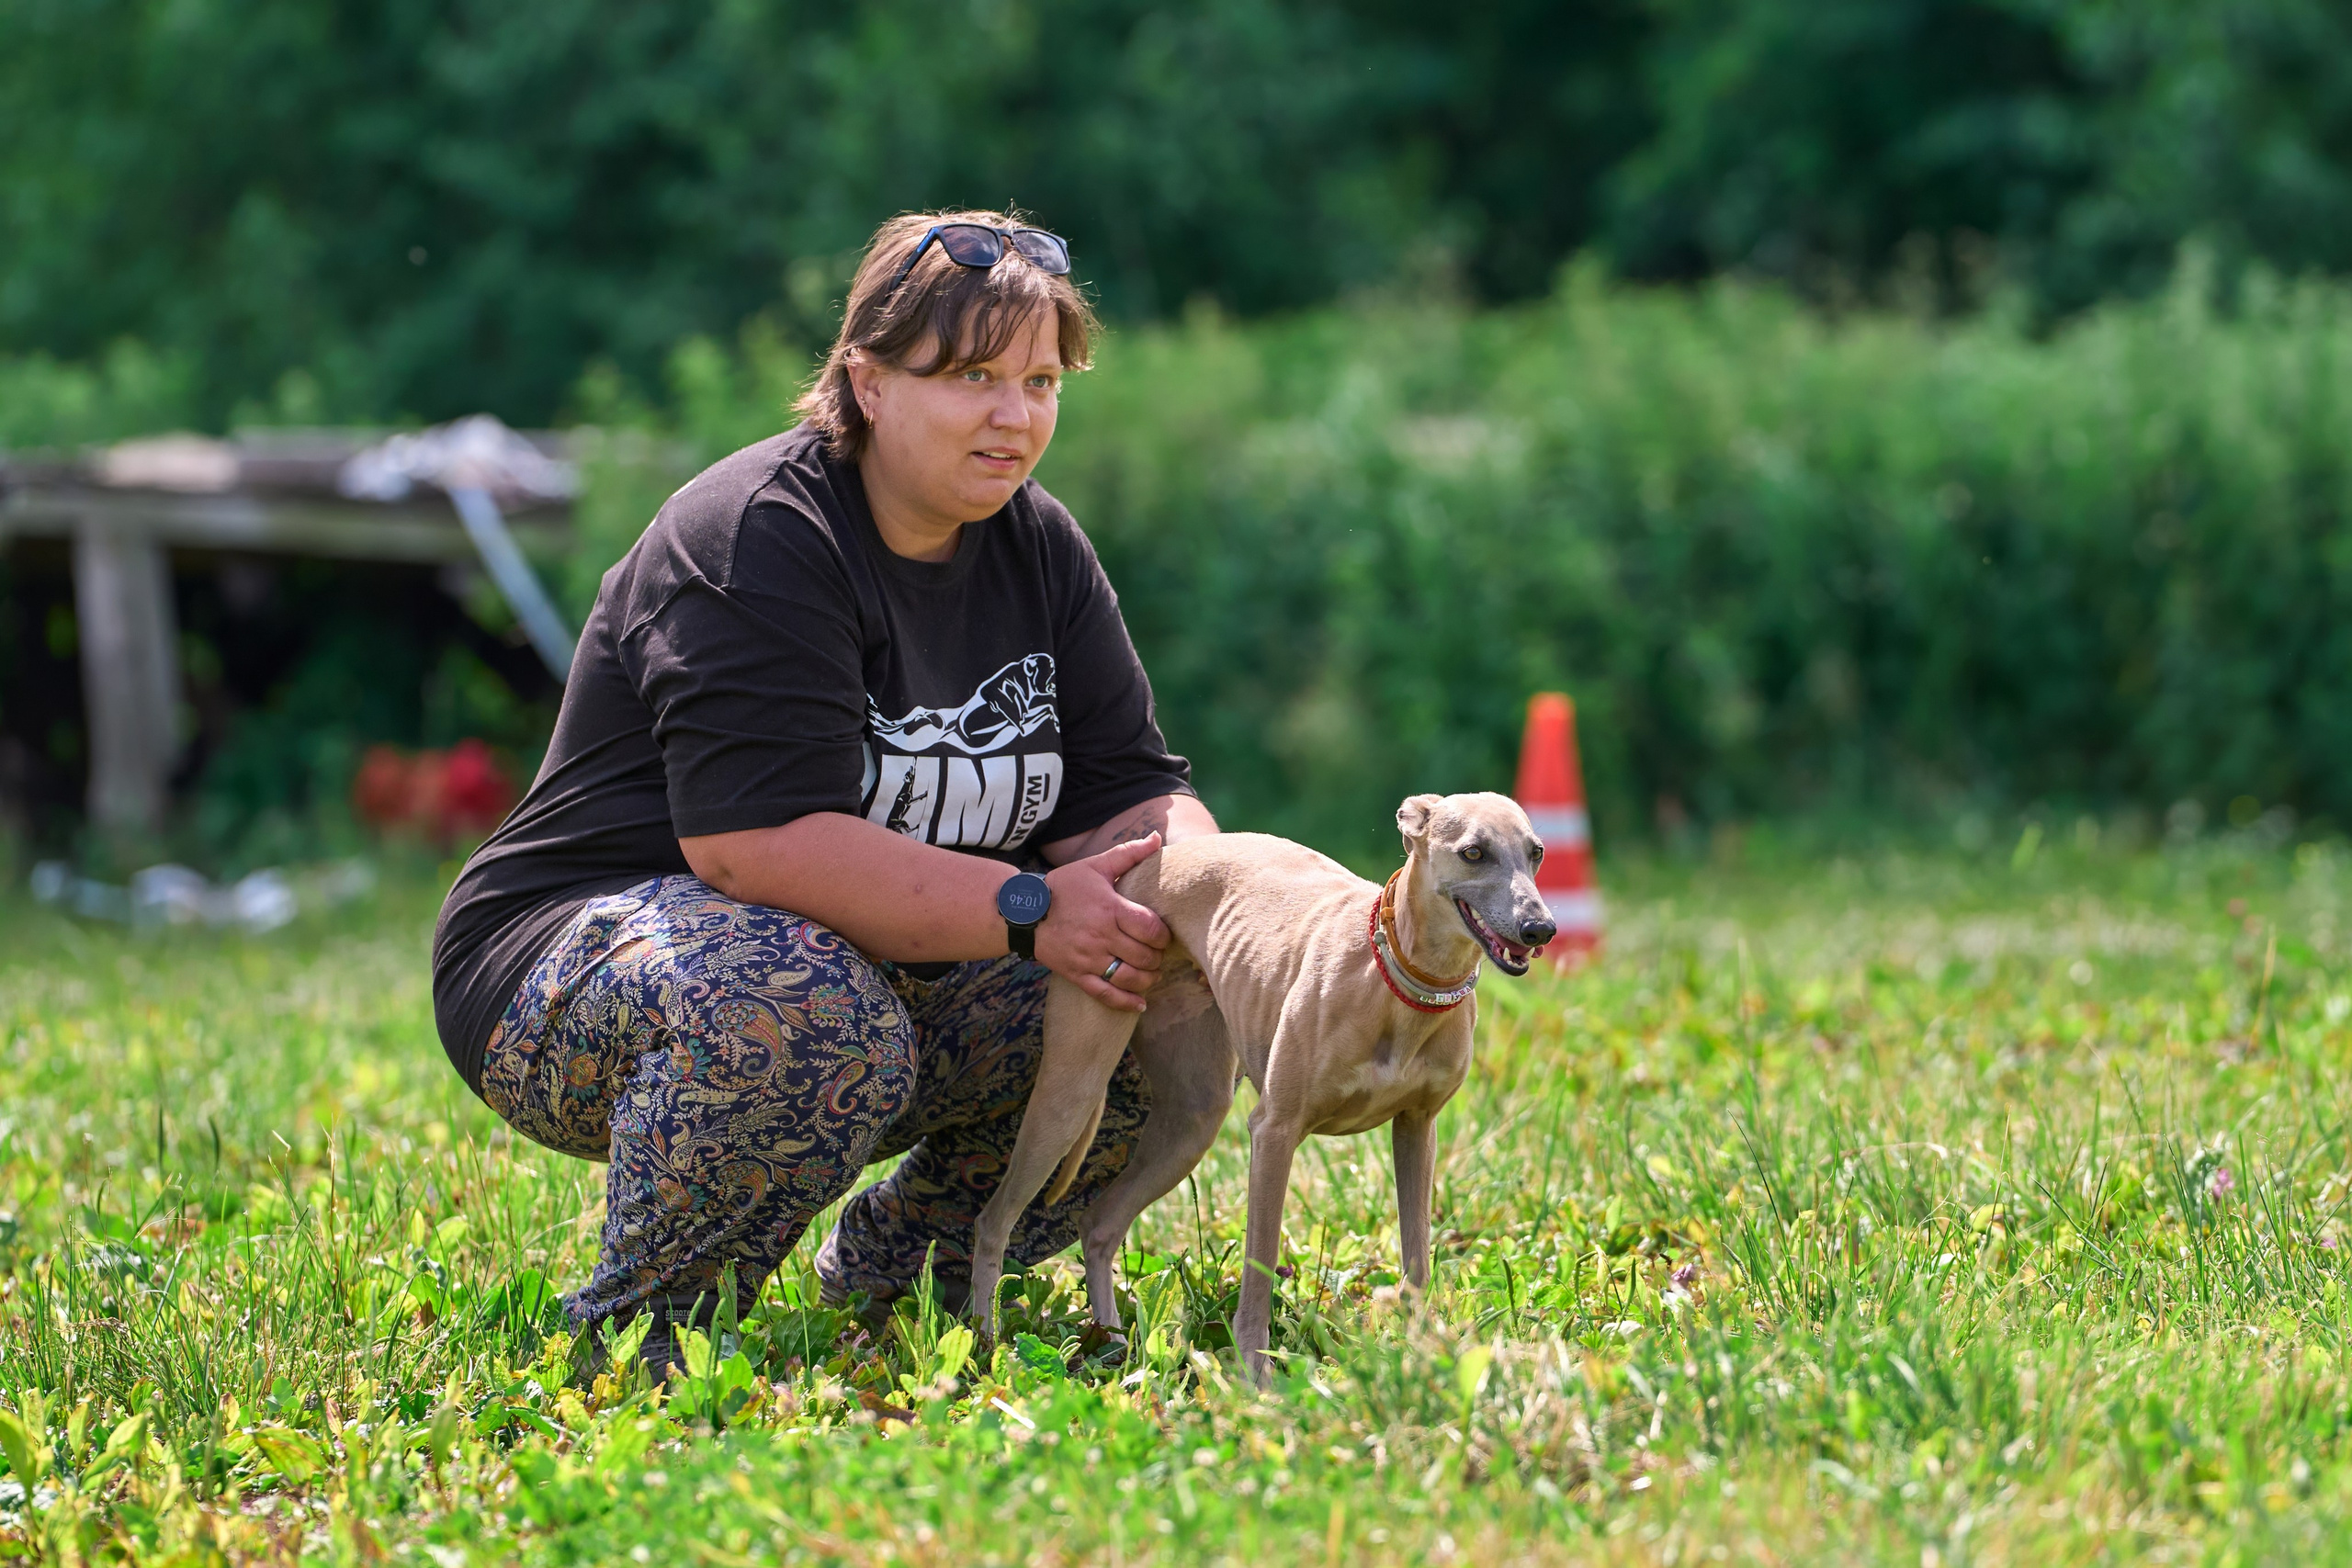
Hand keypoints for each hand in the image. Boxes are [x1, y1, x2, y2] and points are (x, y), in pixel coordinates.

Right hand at [1032, 834, 1167, 1011]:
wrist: (1024, 912)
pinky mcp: (1077, 975)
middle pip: (1144, 956)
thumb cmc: (1064, 887)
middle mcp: (1101, 936)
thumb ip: (1128, 853)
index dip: (1164, 935)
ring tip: (1152, 973)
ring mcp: (1088, 959)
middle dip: (1157, 957)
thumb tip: (1156, 837)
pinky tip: (1141, 1003)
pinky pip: (1105, 994)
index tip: (1163, 935)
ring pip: (1129, 978)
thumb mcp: (1095, 866)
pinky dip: (1126, 1002)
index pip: (1150, 929)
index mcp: (1109, 909)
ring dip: (1148, 979)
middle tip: (1157, 953)